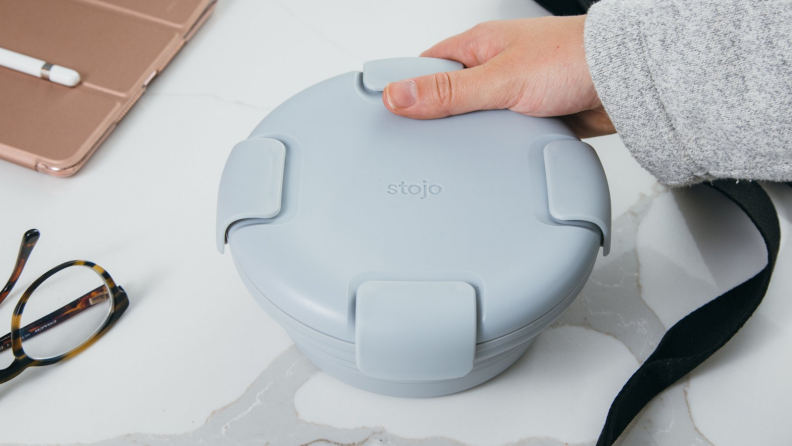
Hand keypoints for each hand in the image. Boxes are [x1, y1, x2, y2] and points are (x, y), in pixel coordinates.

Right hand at [382, 16, 614, 138]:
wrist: (626, 83)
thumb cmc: (574, 59)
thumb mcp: (499, 78)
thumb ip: (448, 91)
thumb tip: (398, 95)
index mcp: (477, 45)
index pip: (424, 66)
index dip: (402, 88)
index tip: (382, 112)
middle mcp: (492, 67)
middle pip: (446, 97)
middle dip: (434, 120)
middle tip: (415, 145)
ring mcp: (512, 93)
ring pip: (474, 120)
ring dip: (469, 137)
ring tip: (453, 157)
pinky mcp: (530, 116)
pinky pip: (501, 135)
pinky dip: (495, 148)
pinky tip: (490, 160)